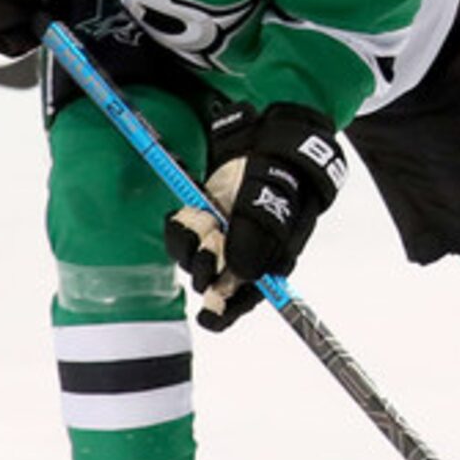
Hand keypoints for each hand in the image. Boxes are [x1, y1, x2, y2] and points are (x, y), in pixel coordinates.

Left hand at [163, 104, 345, 329]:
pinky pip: (180, 237)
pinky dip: (180, 225)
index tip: (209, 318)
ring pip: (193, 260)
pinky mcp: (200, 222)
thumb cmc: (280, 177)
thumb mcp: (273, 204)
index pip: (245, 299)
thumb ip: (256, 238)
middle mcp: (241, 256)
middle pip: (213, 284)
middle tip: (212, 237)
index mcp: (267, 261)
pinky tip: (191, 209)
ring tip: (206, 213)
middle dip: (206, 265)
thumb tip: (241, 274)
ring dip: (192, 239)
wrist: (267, 142)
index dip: (226, 312)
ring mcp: (219, 240)